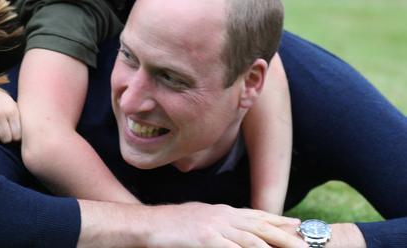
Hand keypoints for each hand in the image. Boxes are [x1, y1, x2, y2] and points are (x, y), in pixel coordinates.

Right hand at [147, 202, 302, 247]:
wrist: (147, 224)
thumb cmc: (170, 226)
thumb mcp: (199, 221)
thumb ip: (219, 226)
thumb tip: (232, 234)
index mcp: (222, 211)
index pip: (257, 215)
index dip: (279, 221)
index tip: (298, 226)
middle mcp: (223, 215)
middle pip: (262, 226)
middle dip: (287, 236)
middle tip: (308, 244)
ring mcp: (215, 226)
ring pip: (254, 239)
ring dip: (276, 247)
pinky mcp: (206, 238)